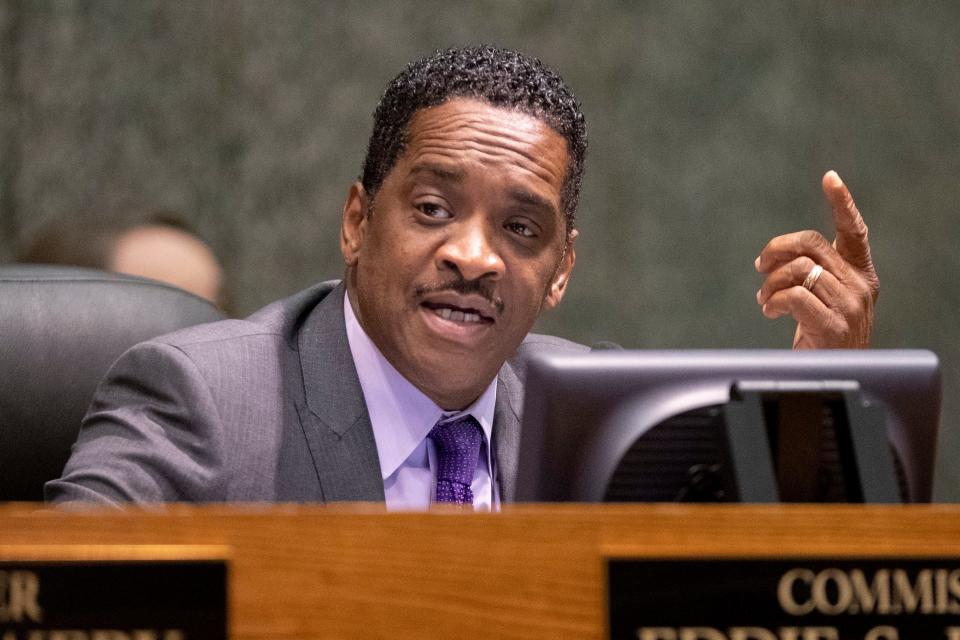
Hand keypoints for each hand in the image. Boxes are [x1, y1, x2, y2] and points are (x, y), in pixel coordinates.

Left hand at [755, 170, 878, 348]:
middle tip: (760, 266)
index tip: (830, 178)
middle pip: (811, 245)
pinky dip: (773, 301)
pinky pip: (794, 296)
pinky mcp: (835, 325)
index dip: (842, 204)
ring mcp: (850, 305)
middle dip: (777, 249)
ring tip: (765, 298)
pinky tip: (770, 311)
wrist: (833, 377)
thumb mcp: (823, 299)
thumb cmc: (823, 337)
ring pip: (798, 270)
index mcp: (861, 275)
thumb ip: (813, 274)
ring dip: (770, 283)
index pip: (854, 232)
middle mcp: (860, 286)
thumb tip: (776, 256)